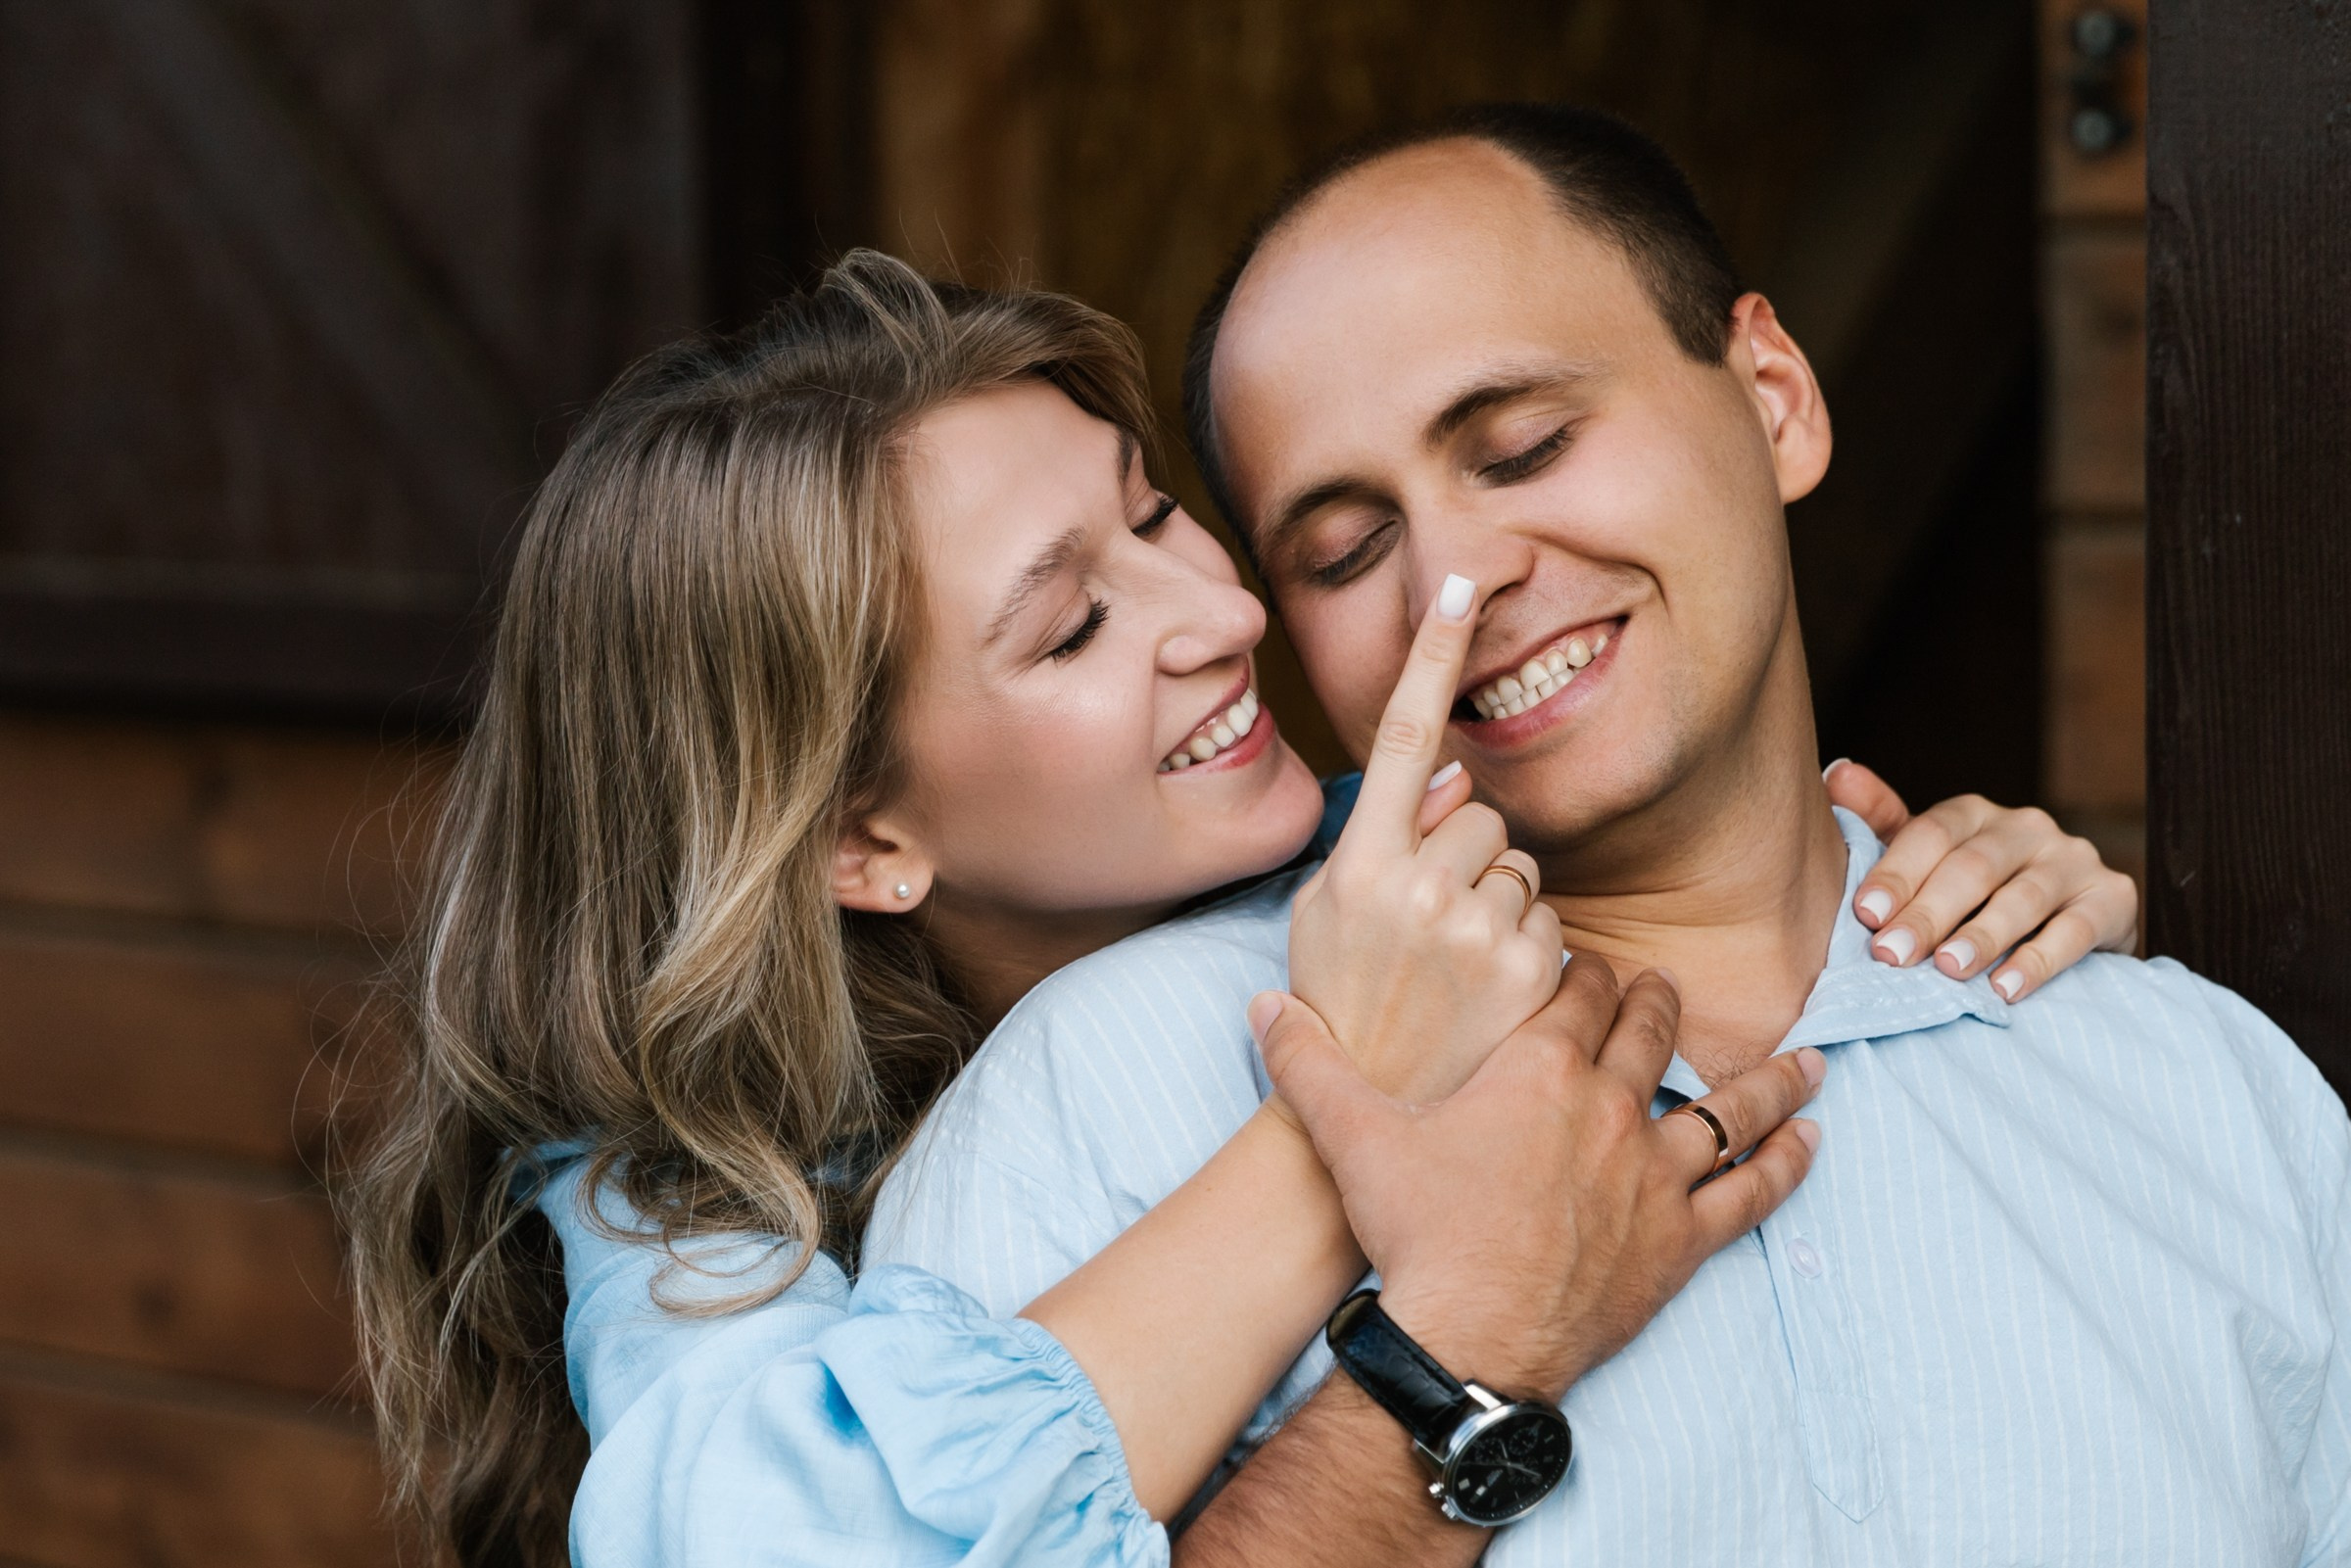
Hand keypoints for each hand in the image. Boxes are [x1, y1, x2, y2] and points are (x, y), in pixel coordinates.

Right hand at [1252, 958, 1821, 1399]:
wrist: (1470, 1336)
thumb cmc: (1416, 1234)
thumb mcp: (1353, 1138)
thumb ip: (1309, 1065)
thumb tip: (1264, 1007)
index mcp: (1541, 1069)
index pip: (1579, 989)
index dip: (1583, 970)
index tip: (1583, 966)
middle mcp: (1611, 1107)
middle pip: (1653, 1029)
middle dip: (1658, 1001)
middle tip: (1663, 991)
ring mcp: (1654, 1172)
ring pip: (1728, 1105)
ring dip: (1768, 1077)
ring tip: (1807, 1057)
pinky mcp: (1681, 1238)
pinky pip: (1750, 1190)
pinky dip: (1785, 1163)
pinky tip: (1812, 1142)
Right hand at [1284, 573, 1560, 1103]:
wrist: (1368, 1141)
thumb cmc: (1337, 1021)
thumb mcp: (1321, 925)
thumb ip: (1377, 846)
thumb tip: (1452, 785)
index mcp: (1359, 867)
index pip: (1404, 738)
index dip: (1431, 655)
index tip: (1461, 581)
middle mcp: (1421, 892)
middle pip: (1481, 817)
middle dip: (1468, 858)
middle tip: (1431, 932)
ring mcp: (1481, 935)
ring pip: (1522, 868)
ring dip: (1503, 908)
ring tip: (1460, 976)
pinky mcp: (1535, 978)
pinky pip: (1554, 924)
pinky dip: (1535, 955)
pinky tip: (1496, 1002)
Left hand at [1825, 760, 2139, 1001]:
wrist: (2068, 926)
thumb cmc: (1974, 897)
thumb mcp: (1925, 862)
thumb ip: (1881, 824)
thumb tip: (1837, 772)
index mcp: (1974, 815)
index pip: (1932, 834)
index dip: (1897, 872)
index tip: (1865, 915)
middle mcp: (2026, 827)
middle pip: (1972, 867)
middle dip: (1928, 914)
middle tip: (1892, 956)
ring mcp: (2073, 860)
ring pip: (2023, 898)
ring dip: (1982, 936)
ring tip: (1949, 970)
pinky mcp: (2113, 897)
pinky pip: (2076, 930)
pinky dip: (2039, 961)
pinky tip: (2006, 989)